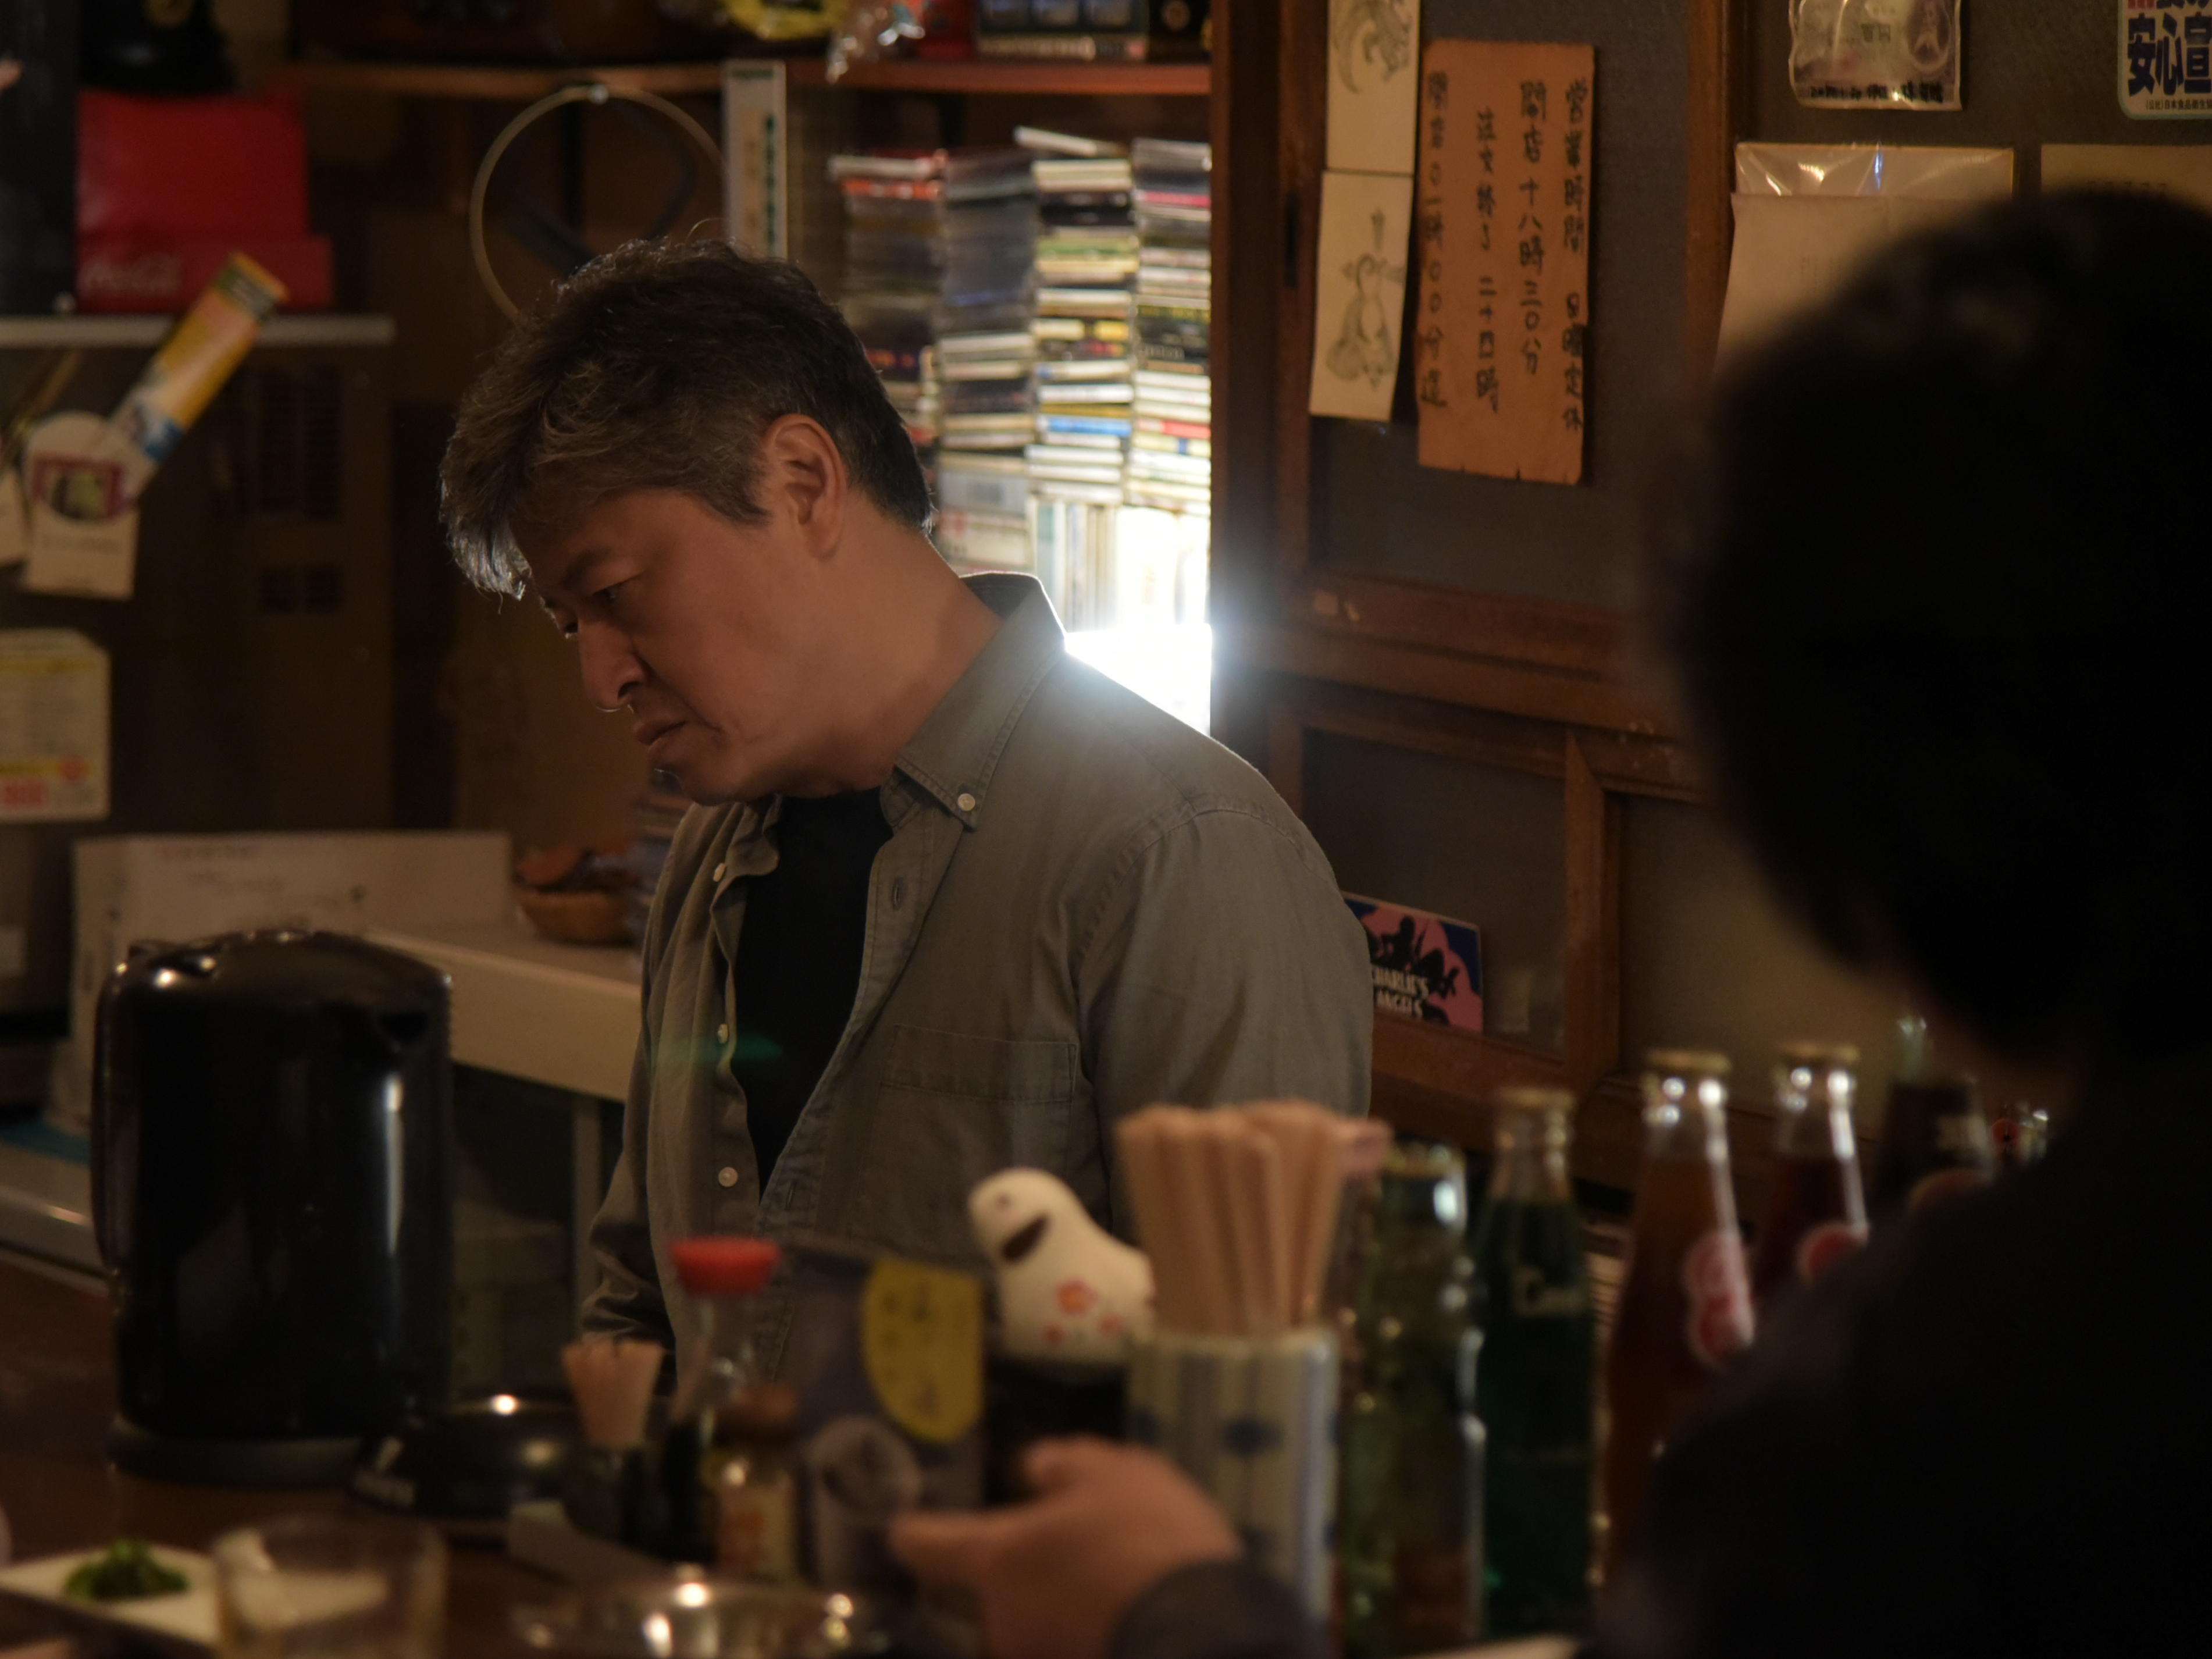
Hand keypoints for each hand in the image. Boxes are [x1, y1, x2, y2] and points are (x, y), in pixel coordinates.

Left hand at [889, 1436, 1240, 1658]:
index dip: (914, 1533)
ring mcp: (1039, 1658)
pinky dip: (1081, 1628)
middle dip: (1004, 1582)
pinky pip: (1066, 1644)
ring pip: (1028, 1628)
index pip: (927, 1545)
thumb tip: (1035, 1466)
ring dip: (1049, 1608)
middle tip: (1043, 1555)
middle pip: (979, 1601)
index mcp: (996, 1559)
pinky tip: (1120, 1611)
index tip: (902, 1529)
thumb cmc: (1145, 1539)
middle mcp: (1002, 1621)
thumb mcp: (1116, 1474)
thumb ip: (1069, 1466)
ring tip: (1095, 1583)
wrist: (1203, 1634)